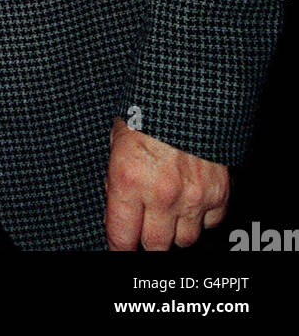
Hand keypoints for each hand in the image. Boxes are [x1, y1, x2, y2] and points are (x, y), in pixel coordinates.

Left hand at [105, 116, 228, 249]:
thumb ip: (118, 177)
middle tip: (143, 229)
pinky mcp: (218, 193)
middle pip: (154, 246)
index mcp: (129, 179)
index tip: (120, 247)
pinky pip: (210, 223)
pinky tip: (191, 200)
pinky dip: (201, 217)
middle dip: (146, 240)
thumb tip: (118, 204)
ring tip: (168, 213)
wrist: (188, 88)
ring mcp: (193, 196)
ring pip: (185, 240)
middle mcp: (161, 194)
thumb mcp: (118, 138)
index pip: (121, 237)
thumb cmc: (148, 107)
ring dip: (175, 231)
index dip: (119, 246)